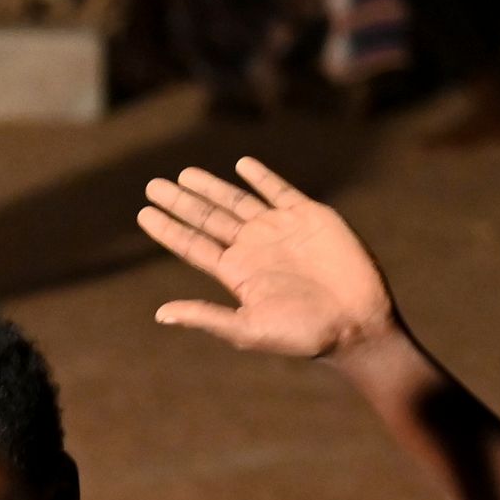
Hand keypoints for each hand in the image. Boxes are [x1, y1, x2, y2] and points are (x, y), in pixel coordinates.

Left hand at [139, 158, 397, 360]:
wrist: (356, 324)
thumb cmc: (303, 335)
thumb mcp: (248, 329)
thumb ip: (206, 316)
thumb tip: (161, 314)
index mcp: (236, 273)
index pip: (193, 245)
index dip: (169, 229)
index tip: (143, 213)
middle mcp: (254, 249)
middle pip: (209, 219)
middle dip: (182, 202)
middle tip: (152, 185)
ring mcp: (280, 230)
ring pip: (238, 201)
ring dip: (212, 187)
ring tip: (184, 174)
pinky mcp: (310, 217)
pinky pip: (280, 191)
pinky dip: (261, 177)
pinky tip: (242, 165)